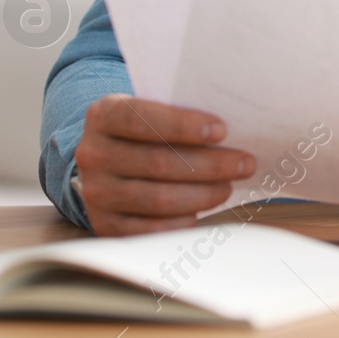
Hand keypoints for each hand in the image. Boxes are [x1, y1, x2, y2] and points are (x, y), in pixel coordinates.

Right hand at [73, 95, 254, 236]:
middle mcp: (93, 154)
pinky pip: (149, 229)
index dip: (182, 125)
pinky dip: (181, 221)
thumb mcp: (152, 108)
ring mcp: (96, 192)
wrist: (108, 159)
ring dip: (202, 194)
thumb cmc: (146, 129)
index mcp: (103, 115)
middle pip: (157, 162)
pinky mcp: (106, 224)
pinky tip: (202, 210)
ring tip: (229, 186)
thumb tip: (229, 127)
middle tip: (245, 163)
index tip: (222, 130)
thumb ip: (179, 110)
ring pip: (158, 198)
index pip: (140, 118)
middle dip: (210, 164)